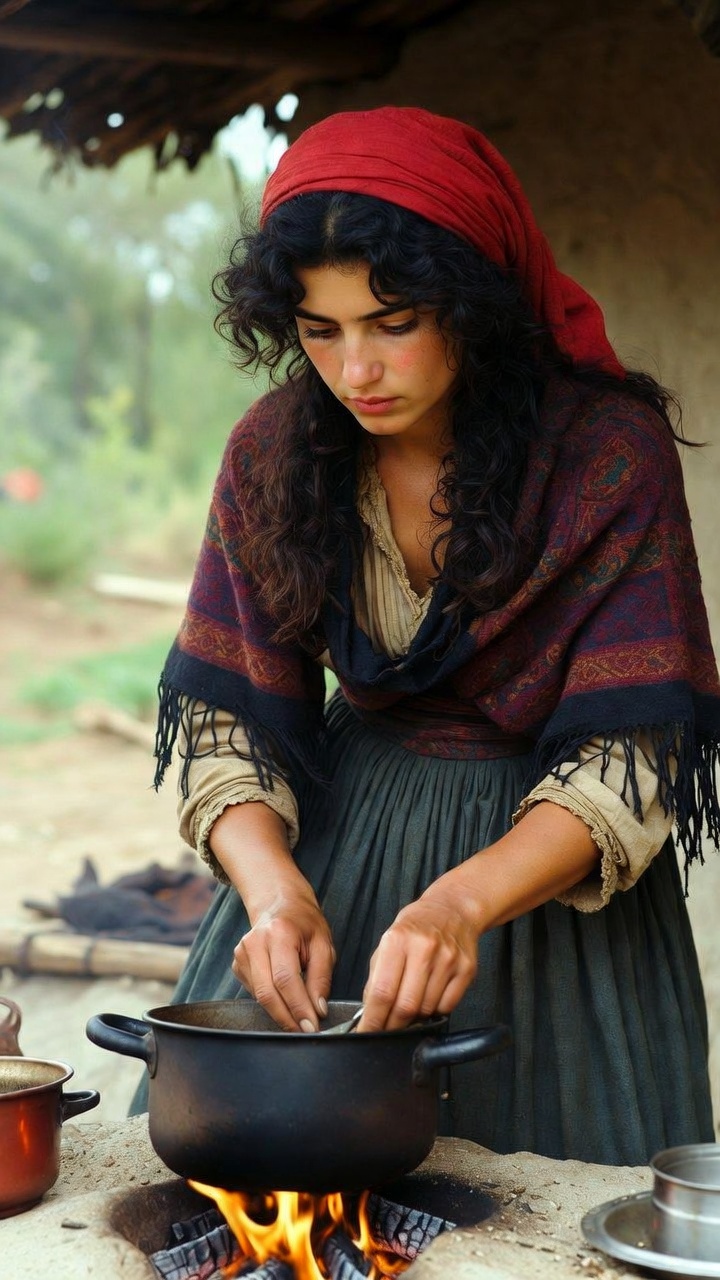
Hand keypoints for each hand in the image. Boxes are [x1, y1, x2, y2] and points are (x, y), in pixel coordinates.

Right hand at [232, 889, 334, 1032]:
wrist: (279, 904)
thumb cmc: (305, 924)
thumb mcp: (324, 945)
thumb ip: (321, 978)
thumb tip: (318, 1010)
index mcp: (279, 933)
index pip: (286, 979)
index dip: (298, 1007)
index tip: (312, 1027)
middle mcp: (254, 942)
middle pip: (267, 993)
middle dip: (288, 1018)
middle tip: (306, 1032)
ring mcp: (241, 953)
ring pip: (260, 996)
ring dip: (281, 1012)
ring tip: (300, 1015)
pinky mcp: (237, 964)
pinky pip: (255, 993)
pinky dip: (272, 1002)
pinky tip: (284, 995)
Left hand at [359, 883, 478, 1031]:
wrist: (452, 909)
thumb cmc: (415, 928)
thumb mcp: (387, 943)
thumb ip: (377, 976)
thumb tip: (370, 1013)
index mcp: (397, 941)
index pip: (382, 992)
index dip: (373, 1019)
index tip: (366, 1033)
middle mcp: (424, 949)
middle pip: (405, 1006)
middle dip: (392, 1026)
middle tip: (385, 1031)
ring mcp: (448, 960)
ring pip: (426, 1009)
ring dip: (414, 1019)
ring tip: (408, 1009)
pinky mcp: (466, 969)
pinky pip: (447, 1006)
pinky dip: (434, 1012)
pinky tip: (428, 999)